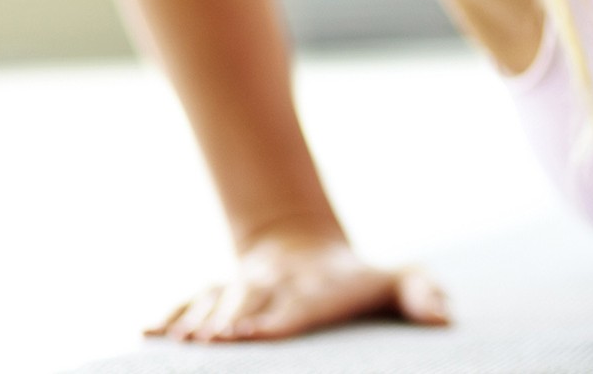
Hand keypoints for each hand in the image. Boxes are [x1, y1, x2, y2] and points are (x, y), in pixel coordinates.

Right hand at [144, 230, 451, 342]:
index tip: (255, 335)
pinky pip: (189, 300)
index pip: (295, 306)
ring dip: (198, 320)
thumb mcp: (399, 280)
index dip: (275, 321)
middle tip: (209, 344)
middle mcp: (275, 284)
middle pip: (249, 301)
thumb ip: (421, 294)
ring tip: (182, 345)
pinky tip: (147, 334)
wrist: (307, 248)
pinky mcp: (220, 292)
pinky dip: (169, 315)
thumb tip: (445, 318)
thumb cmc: (360, 280)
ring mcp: (244, 286)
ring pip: (216, 300)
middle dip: (229, 321)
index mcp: (317, 288)